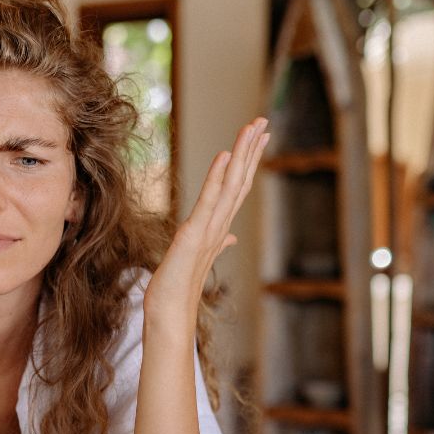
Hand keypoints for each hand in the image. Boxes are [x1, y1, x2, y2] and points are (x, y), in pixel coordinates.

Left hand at [145, 117, 268, 334]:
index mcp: (219, 228)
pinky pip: (209, 200)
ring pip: (231, 185)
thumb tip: (230, 238)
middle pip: (240, 180)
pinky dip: (217, 177)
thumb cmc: (179, 288)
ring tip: (251, 127)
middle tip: (263, 121)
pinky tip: (225, 156)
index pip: (237, 188)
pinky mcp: (195, 234)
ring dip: (242, 155)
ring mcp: (210, 230)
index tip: (258, 138)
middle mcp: (219, 226)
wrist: (170, 312)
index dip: (248, 162)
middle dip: (252, 150)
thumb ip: (216, 243)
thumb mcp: (196, 258)